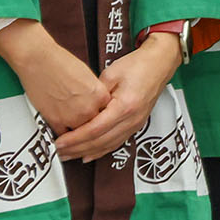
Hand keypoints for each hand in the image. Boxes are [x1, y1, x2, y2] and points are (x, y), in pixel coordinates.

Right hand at [0, 20, 105, 135]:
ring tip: (76, 129)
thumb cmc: (59, 63)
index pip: (108, 112)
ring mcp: (72, 117)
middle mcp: (88, 108)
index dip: (102, 113)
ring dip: (79, 131)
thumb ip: (95, 92)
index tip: (100, 115)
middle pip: (95, 124)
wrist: (38, 61)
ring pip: (81, 132)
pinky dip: (64, 135)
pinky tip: (64, 133)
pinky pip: (64, 135)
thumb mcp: (88, 76)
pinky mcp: (56, 121)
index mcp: (100, 95)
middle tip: (86, 122)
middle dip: (91, 123)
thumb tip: (97, 102)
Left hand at [56, 30, 179, 161]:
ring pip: (108, 145)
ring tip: (69, 155)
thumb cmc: (138, 65)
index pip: (95, 129)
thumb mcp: (111, 74)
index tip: (59, 142)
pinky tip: (89, 155)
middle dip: (77, 149)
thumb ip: (95, 94)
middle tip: (59, 152)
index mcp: (125, 106)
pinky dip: (101, 151)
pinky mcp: (136, 125)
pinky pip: (116, 142)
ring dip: (87, 152)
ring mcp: (136, 124)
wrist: (160, 64)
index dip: (75, 139)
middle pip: (100, 142)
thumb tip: (78, 108)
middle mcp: (132, 119)